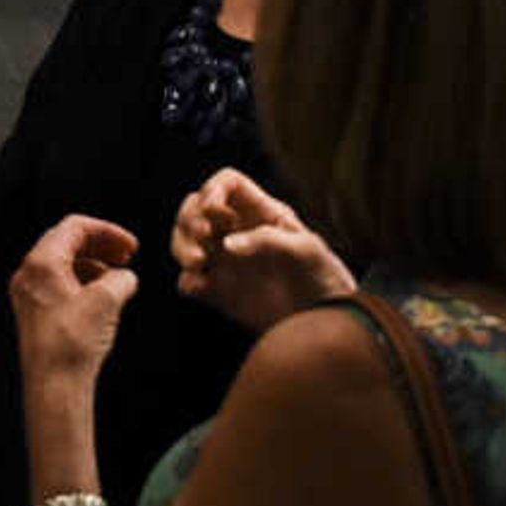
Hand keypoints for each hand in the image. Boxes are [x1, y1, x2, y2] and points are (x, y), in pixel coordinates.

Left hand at [10, 214, 138, 389]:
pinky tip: (101, 298)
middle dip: (100, 246)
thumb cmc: (71, 344)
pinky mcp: (35, 313)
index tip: (129, 245)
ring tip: (116, 279)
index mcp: (41, 262)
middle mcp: (28, 274)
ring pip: (63, 265)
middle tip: (125, 256)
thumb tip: (125, 277)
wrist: (54, 385)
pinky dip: (82, 283)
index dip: (107, 231)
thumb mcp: (107, 300)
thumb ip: (121, 278)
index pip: (74, 227)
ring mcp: (28, 294)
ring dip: (93, 265)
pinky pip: (59, 285)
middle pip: (66, 243)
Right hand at [170, 168, 355, 333]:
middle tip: (202, 238)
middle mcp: (237, 231)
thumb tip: (227, 245)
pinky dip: (187, 281)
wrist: (324, 321)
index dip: (213, 190)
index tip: (213, 210)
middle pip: (195, 208)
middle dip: (189, 219)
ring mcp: (225, 261)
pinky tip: (199, 286)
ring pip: (184, 241)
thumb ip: (267, 240)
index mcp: (259, 212)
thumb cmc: (323, 275)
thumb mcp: (305, 249)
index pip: (226, 184)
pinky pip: (189, 281)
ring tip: (196, 263)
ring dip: (180, 247)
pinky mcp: (219, 291)